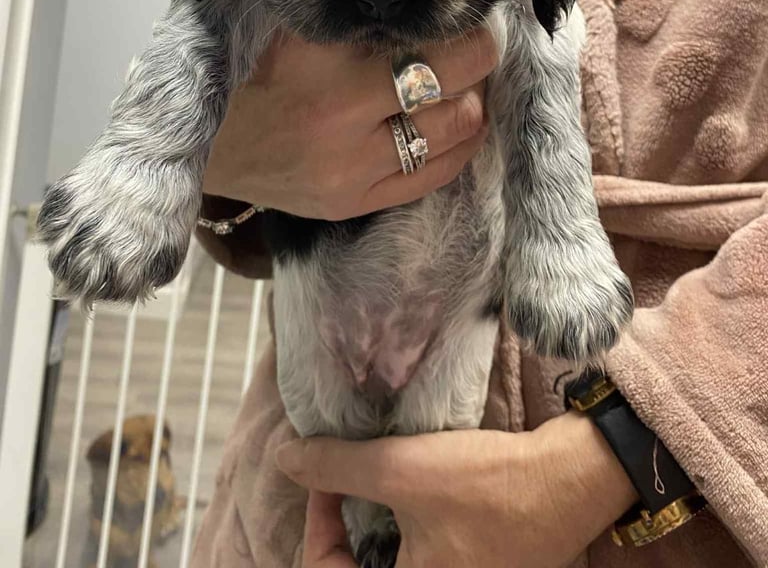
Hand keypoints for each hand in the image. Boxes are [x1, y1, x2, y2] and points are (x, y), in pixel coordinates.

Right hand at [203, 28, 496, 220]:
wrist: (212, 149)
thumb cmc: (257, 76)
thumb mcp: (298, 31)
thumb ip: (356, 19)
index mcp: (328, 70)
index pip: (432, 49)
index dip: (469, 31)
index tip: (473, 17)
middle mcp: (344, 125)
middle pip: (453, 89)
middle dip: (477, 63)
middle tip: (476, 47)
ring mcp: (353, 173)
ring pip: (456, 133)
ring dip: (473, 103)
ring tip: (465, 85)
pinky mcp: (356, 204)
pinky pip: (437, 175)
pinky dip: (460, 144)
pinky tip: (457, 124)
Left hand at [276, 412, 637, 567]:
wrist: (569, 480)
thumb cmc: (486, 485)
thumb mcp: (401, 470)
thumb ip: (335, 466)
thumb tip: (284, 457)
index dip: (316, 521)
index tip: (327, 474)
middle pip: (357, 565)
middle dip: (341, 522)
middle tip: (345, 477)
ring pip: (387, 557)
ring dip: (372, 520)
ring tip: (377, 475)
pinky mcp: (472, 562)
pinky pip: (418, 551)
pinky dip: (403, 522)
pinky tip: (412, 485)